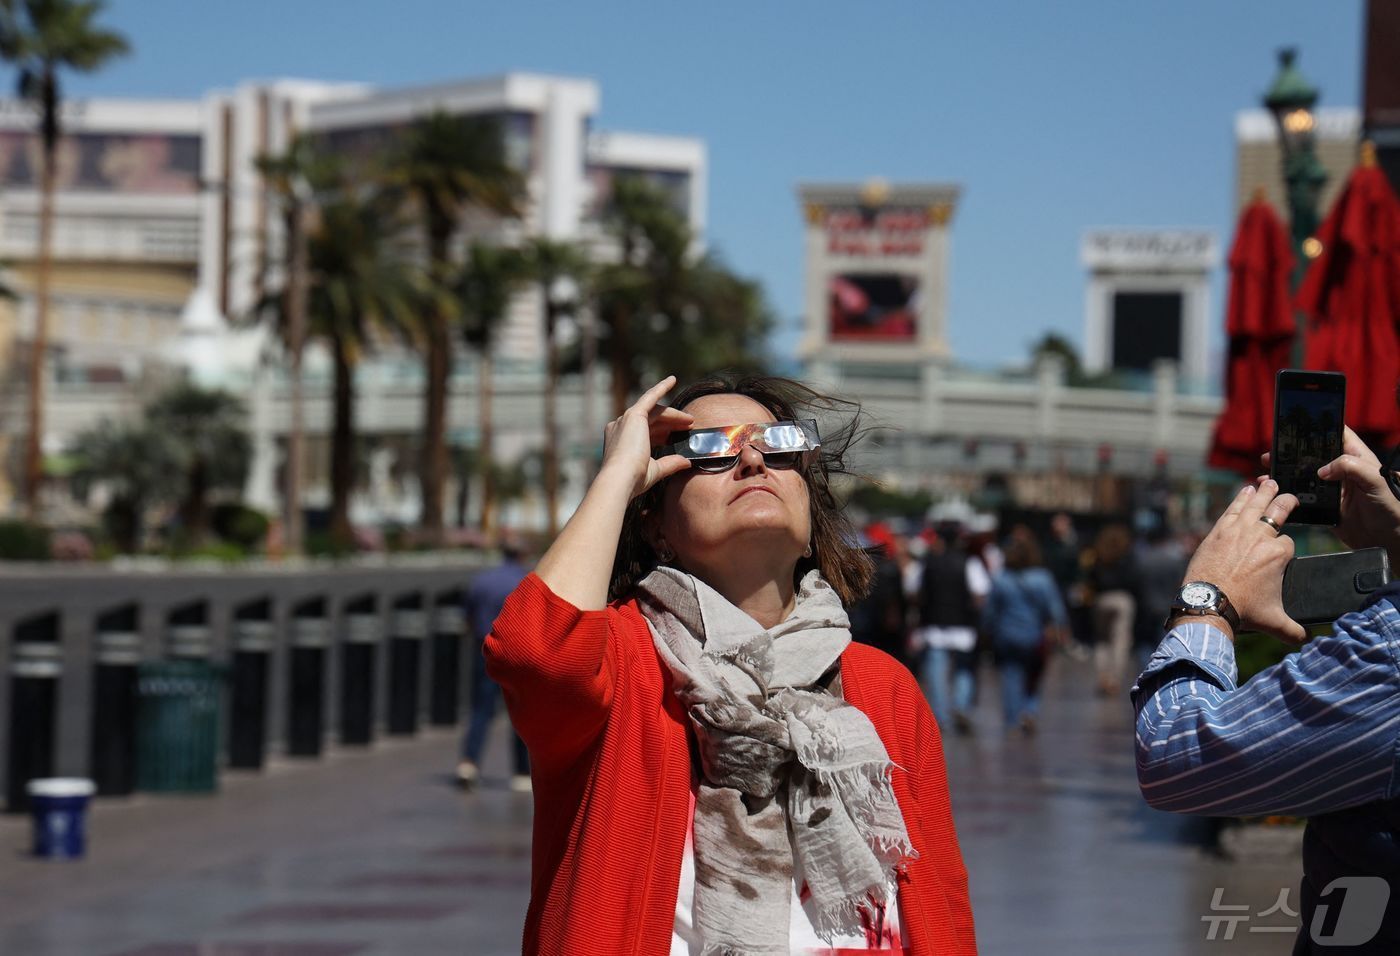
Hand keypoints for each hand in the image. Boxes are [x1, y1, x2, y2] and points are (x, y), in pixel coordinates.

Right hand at [599, 375, 693, 499]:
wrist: (621, 479)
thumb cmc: (634, 480)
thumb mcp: (655, 470)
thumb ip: (670, 463)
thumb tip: (686, 462)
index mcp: (621, 441)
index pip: (645, 432)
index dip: (662, 434)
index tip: (675, 437)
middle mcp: (620, 428)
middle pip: (651, 420)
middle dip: (671, 423)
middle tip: (689, 426)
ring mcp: (625, 420)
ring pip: (654, 412)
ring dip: (673, 415)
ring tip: (690, 420)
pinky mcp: (634, 415)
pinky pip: (650, 397)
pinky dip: (661, 387)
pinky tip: (672, 380)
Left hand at [1184, 480, 1305, 643]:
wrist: (1209, 603)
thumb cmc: (1243, 611)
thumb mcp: (1274, 622)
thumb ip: (1294, 630)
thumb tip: (1306, 640)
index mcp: (1279, 553)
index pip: (1288, 541)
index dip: (1284, 547)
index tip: (1279, 552)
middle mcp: (1261, 537)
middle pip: (1278, 511)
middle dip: (1285, 502)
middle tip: (1288, 497)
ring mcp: (1238, 531)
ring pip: (1255, 505)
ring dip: (1264, 492)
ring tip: (1270, 482)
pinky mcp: (1218, 531)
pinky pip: (1232, 509)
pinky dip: (1240, 498)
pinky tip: (1246, 490)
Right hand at [1262, 427, 1399, 565]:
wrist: (1388, 539)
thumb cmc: (1390, 506)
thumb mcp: (1375, 479)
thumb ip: (1351, 467)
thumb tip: (1321, 471)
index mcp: (1356, 458)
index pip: (1336, 435)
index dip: (1318, 428)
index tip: (1295, 426)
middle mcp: (1341, 471)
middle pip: (1312, 455)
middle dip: (1290, 453)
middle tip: (1271, 454)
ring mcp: (1331, 489)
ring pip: (1303, 476)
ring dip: (1285, 474)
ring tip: (1267, 473)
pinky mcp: (1324, 507)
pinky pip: (1302, 498)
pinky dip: (1287, 495)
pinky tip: (1274, 492)